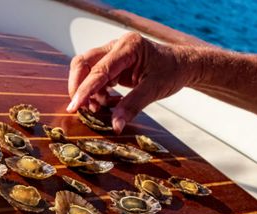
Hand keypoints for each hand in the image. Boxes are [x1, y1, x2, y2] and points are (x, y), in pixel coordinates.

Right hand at [66, 32, 198, 132]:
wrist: (182, 65)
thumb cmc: (172, 72)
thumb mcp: (155, 90)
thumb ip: (133, 106)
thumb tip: (115, 126)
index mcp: (129, 46)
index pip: (99, 69)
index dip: (84, 89)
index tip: (74, 107)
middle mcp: (116, 46)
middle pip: (83, 63)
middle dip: (79, 87)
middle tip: (81, 109)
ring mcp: (111, 53)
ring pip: (85, 70)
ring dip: (88, 92)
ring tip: (102, 107)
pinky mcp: (110, 63)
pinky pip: (94, 78)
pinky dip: (96, 93)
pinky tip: (111, 102)